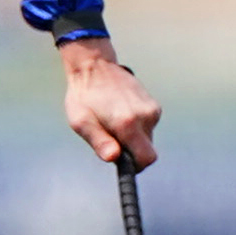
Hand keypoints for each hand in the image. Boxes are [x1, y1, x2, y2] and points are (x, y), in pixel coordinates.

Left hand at [59, 34, 161, 169]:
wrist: (94, 67)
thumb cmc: (84, 96)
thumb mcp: (81, 122)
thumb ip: (99, 142)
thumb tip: (114, 158)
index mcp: (128, 122)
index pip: (147, 158)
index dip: (136, 167)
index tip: (122, 163)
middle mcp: (145, 116)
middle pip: (147, 151)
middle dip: (131, 152)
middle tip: (110, 138)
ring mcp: (152, 109)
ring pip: (147, 139)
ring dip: (132, 139)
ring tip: (112, 123)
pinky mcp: (154, 106)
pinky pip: (148, 128)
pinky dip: (136, 128)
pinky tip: (120, 116)